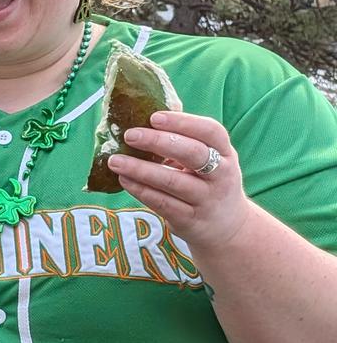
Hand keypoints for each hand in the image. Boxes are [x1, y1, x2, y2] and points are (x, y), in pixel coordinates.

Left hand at [108, 111, 252, 251]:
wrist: (228, 228)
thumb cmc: (207, 183)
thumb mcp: (207, 160)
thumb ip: (184, 141)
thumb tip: (143, 114)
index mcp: (224, 153)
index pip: (211, 131)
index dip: (183, 122)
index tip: (154, 117)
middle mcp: (221, 175)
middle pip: (193, 154)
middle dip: (159, 142)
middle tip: (130, 135)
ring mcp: (207, 199)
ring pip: (173, 181)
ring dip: (141, 169)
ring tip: (115, 161)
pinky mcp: (190, 220)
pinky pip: (163, 203)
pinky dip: (141, 190)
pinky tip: (124, 180)